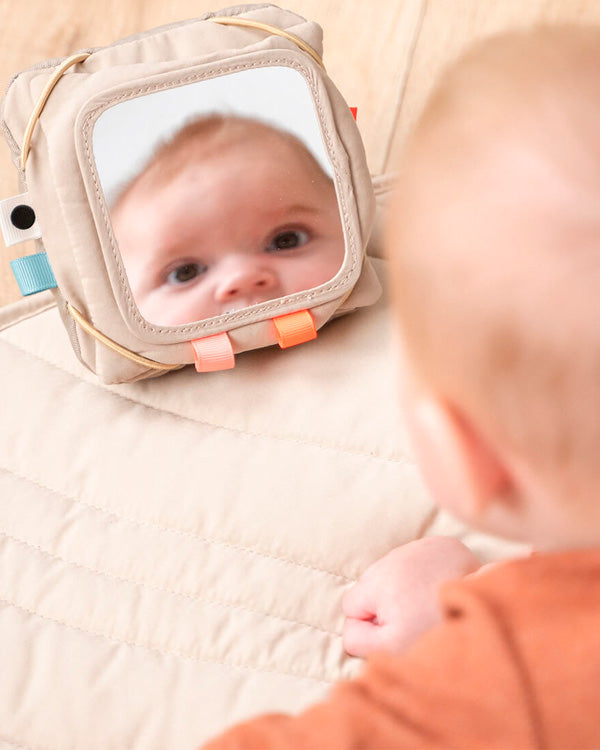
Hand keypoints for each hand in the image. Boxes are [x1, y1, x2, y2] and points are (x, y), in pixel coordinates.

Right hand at [342, 536, 480, 657]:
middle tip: (413, 619)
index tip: (393, 631)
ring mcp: (416, 547)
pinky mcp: (439, 544)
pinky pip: (418, 561)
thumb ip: (360, 639)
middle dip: (386, 604)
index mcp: (378, 582)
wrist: (488, 606)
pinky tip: (440, 588)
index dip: (370, 625)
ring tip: (429, 604)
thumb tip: (351, 629)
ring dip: (405, 589)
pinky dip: (425, 574)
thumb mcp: (393, 645)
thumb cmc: (436, 627)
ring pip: (394, 573)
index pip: (351, 605)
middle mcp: (392, 558)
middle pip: (372, 587)